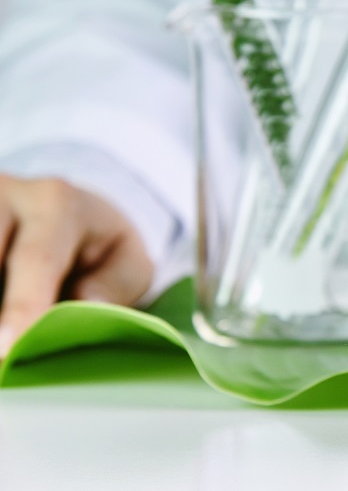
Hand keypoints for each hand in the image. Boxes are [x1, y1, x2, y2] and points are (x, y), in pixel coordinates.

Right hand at [0, 176, 151, 358]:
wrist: (64, 209)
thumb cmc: (95, 245)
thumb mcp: (128, 261)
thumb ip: (115, 286)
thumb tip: (82, 306)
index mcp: (57, 204)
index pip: (35, 259)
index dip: (20, 306)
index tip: (7, 347)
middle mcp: (5, 195)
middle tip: (3, 358)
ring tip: (2, 349)